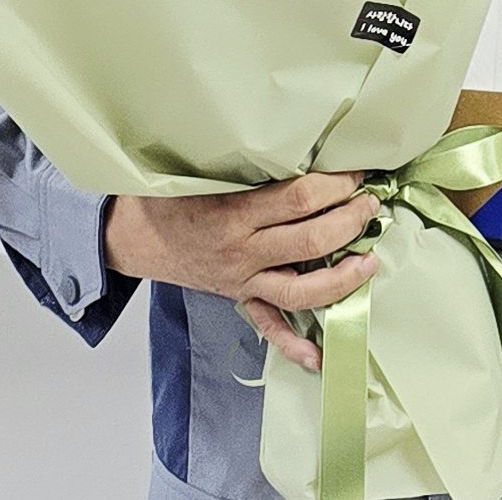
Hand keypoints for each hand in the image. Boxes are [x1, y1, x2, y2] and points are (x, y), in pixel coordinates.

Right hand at [101, 176, 382, 371]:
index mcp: (234, 215)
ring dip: (342, 279)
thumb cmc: (166, 197)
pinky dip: (294, 344)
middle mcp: (242, 252)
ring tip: (369, 262)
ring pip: (301, 290)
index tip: (357, 171)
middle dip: (350, 221)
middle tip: (370, 204)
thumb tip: (297, 144)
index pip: (299, 199)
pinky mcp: (239, 298)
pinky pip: (268, 326)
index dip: (336, 184)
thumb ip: (247, 165)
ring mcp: (242, 281)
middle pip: (310, 241)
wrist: (130, 237)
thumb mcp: (201, 172)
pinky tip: (320, 356)